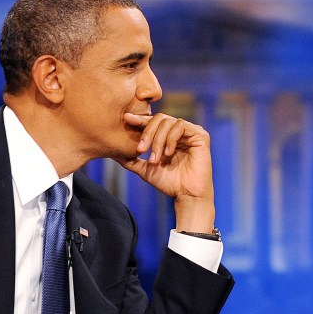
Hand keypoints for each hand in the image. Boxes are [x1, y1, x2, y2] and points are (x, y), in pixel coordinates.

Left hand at [116, 112, 214, 232]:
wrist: (186, 195)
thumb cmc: (169, 183)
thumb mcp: (145, 170)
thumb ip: (131, 160)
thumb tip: (111, 153)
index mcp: (169, 136)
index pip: (153, 122)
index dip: (140, 120)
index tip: (126, 119)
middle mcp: (180, 131)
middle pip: (159, 118)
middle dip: (147, 133)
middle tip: (141, 150)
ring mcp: (191, 132)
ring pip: (168, 122)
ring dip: (158, 140)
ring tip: (155, 159)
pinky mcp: (200, 135)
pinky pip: (181, 126)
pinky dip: (171, 139)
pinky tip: (168, 153)